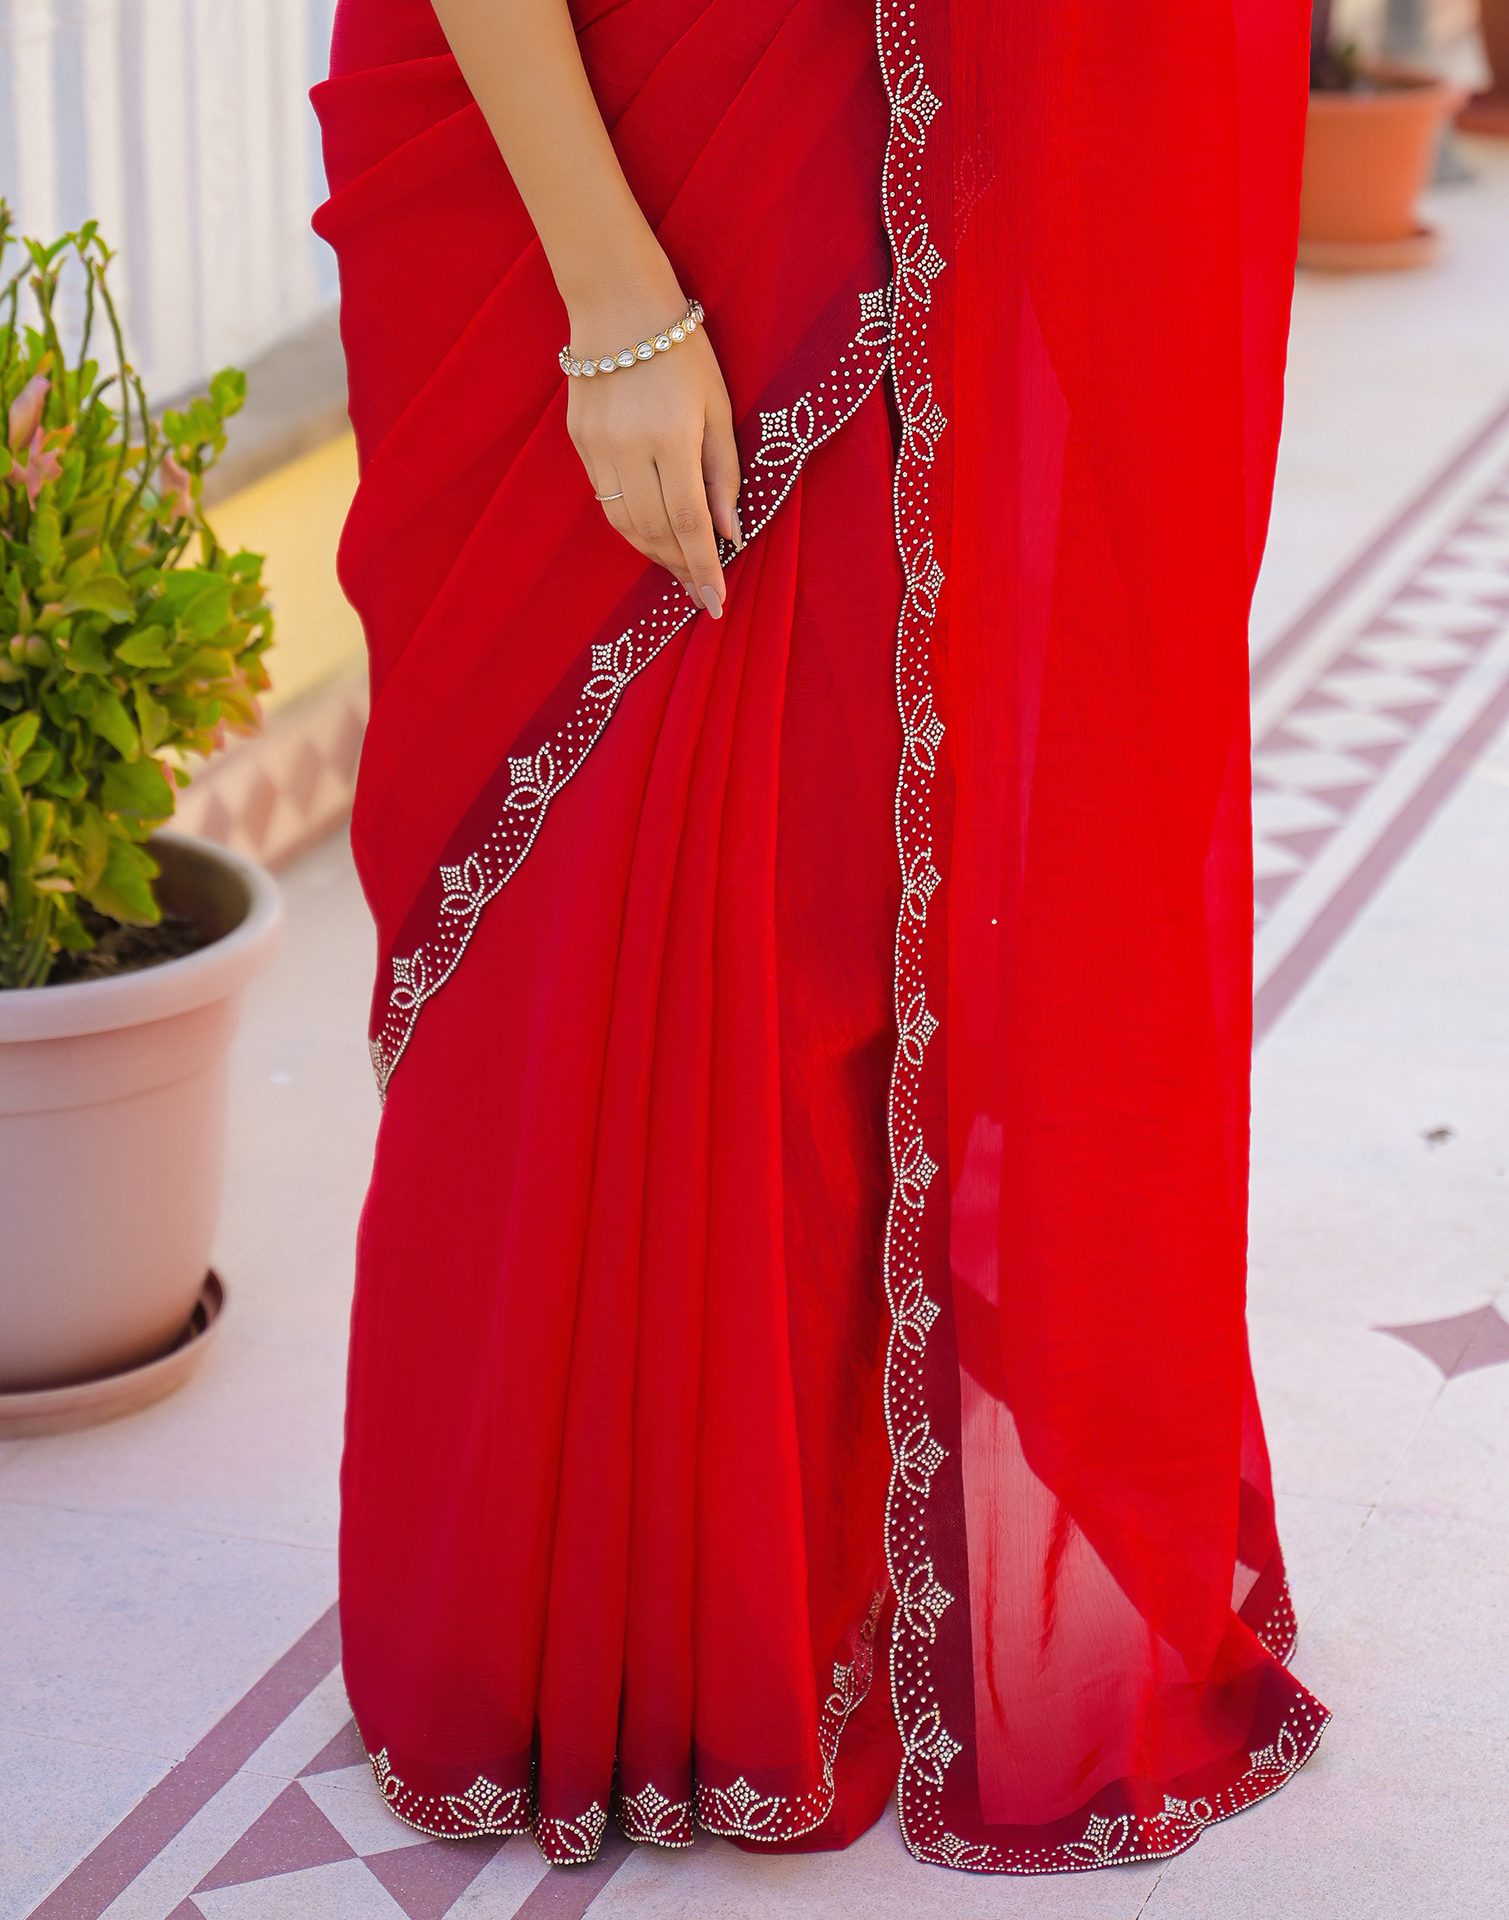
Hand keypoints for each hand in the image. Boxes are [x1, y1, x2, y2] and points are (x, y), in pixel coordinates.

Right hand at [564, 282, 742, 619]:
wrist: (618, 305)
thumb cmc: (683, 351)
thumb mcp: (719, 407)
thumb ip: (724, 473)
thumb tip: (730, 533)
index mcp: (673, 436)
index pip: (690, 521)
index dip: (703, 567)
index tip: (715, 603)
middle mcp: (630, 448)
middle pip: (655, 531)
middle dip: (680, 567)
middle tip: (701, 592)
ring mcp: (598, 447)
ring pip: (625, 523)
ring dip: (654, 553)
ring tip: (680, 568)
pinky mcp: (579, 442)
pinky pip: (607, 500)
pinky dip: (632, 525)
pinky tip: (653, 534)